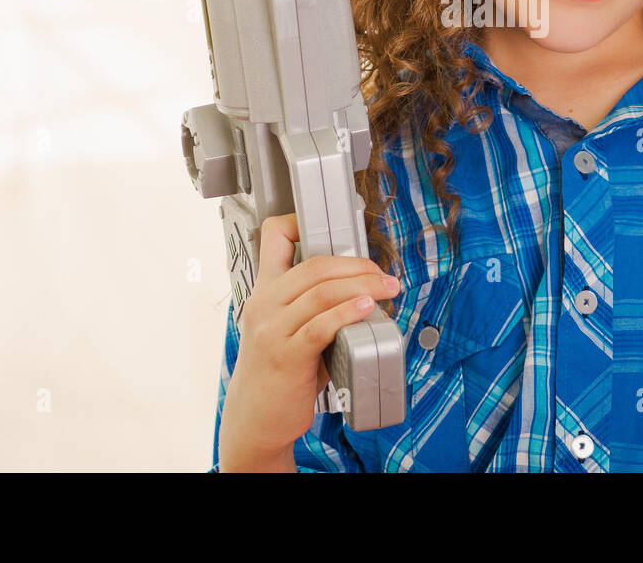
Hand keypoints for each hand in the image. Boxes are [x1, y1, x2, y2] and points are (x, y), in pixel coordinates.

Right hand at [217, 213, 399, 470]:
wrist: (255, 419)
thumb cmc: (279, 373)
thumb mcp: (288, 328)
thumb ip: (313, 305)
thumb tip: (362, 288)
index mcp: (265, 290)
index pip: (272, 237)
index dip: (300, 221)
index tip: (338, 230)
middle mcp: (265, 304)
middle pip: (315, 265)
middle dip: (357, 265)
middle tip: (382, 276)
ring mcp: (272, 330)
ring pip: (322, 291)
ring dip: (363, 286)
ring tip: (387, 289)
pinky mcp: (286, 356)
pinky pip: (321, 326)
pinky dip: (348, 312)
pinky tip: (367, 308)